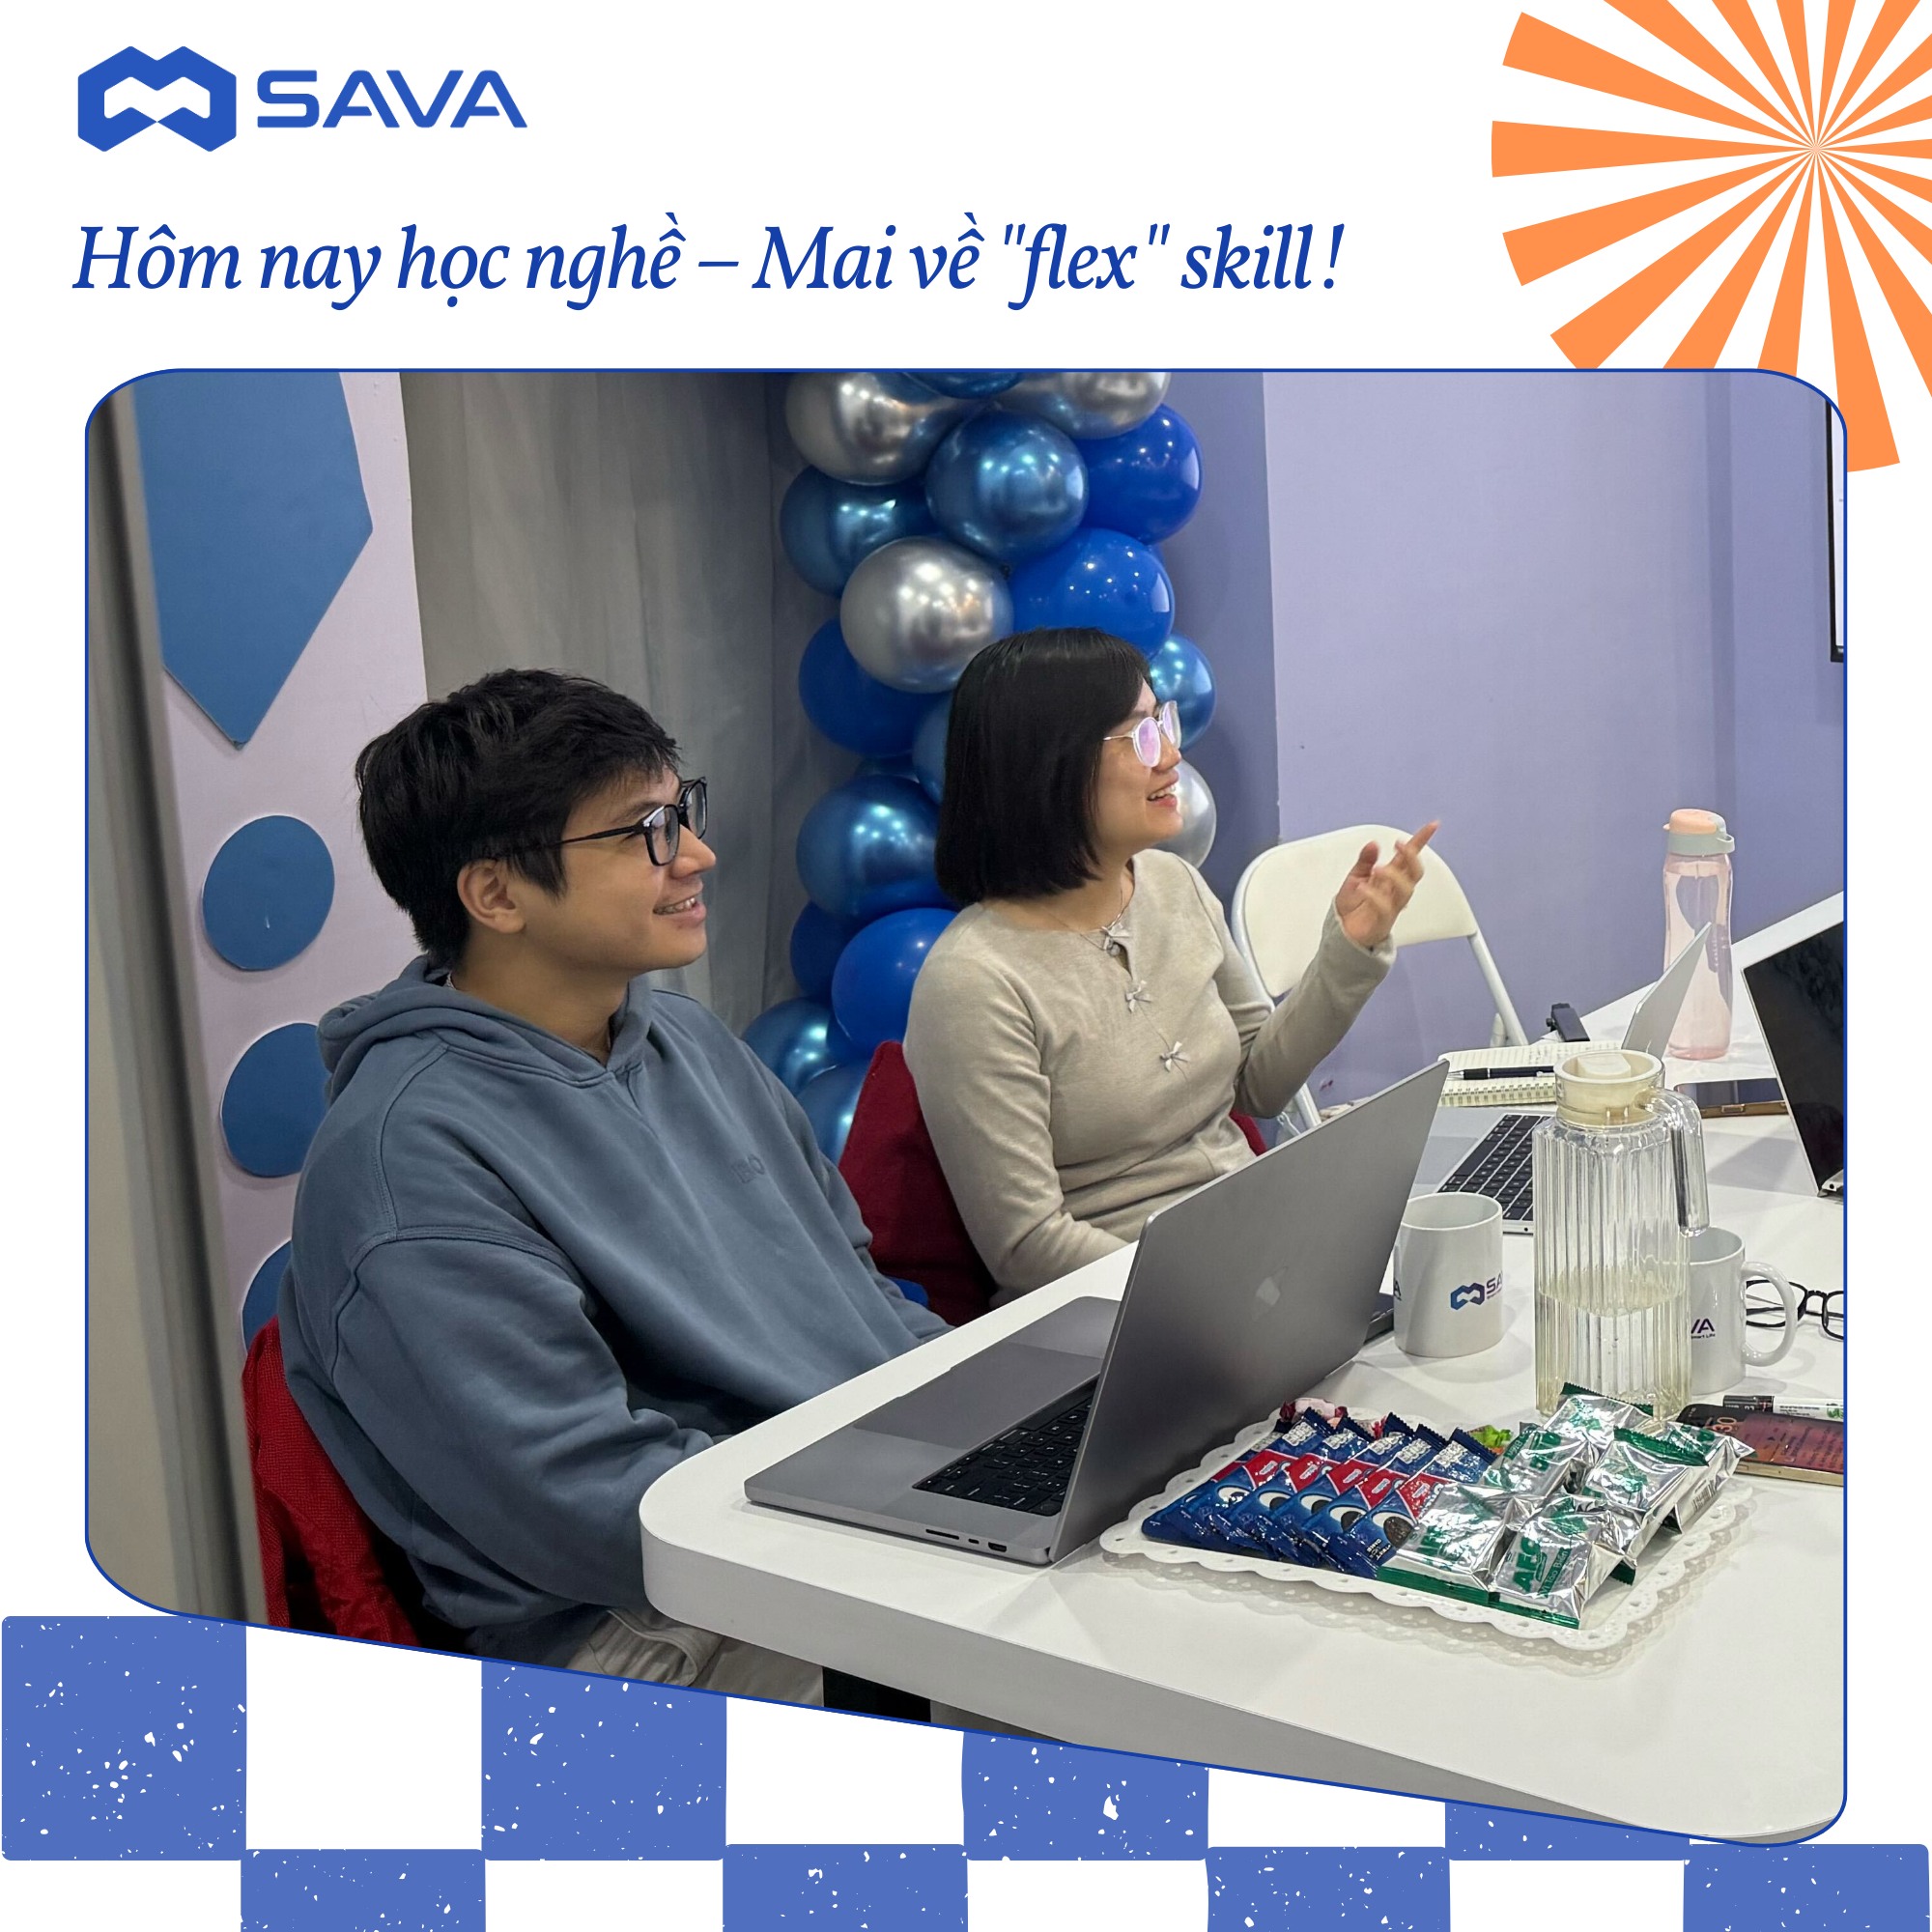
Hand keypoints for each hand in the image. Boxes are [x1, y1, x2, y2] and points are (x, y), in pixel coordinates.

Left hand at [1334, 822, 1439, 950]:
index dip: (1421, 841)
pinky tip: (1363, 888)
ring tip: (1378, 869)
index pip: (1409, 857)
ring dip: (1394, 876)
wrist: (1343, 933)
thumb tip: (1373, 844)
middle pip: (1415, 873)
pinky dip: (1375, 896)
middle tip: (1399, 844)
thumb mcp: (1354, 877)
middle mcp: (1394, 890)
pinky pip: (1385, 908)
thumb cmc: (1352, 908)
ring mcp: (1391, 905)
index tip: (1432, 826)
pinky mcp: (1382, 920)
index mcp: (1390, 877)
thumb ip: (1364, 861)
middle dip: (1411, 856)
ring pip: (1406, 890)